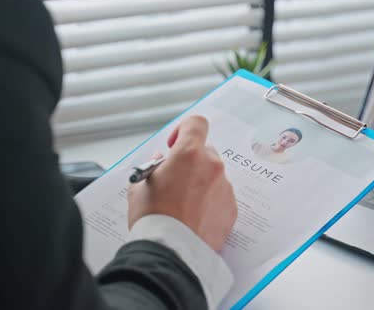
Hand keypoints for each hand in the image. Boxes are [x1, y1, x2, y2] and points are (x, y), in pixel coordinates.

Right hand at [127, 115, 236, 251]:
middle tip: (175, 180)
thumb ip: (153, 166)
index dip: (184, 130)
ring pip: (214, 176)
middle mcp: (212, 166)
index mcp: (189, 154)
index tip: (174, 145)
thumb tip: (161, 160)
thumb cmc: (154, 217)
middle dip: (191, 162)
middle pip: (205, 152)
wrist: (171, 251)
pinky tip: (194, 216)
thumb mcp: (141, 185)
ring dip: (201, 183)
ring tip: (183, 205)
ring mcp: (225, 187)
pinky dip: (210, 202)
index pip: (196, 123)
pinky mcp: (231, 209)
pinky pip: (221, 197)